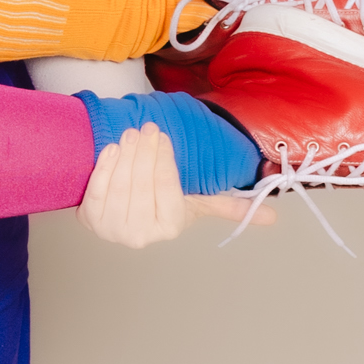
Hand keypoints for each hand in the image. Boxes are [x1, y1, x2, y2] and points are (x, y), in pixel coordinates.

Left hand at [75, 122, 276, 246]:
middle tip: (148, 127)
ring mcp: (113, 230)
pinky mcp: (90, 221)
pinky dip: (104, 167)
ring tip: (131, 133)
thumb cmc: (162, 203)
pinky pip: (97, 190)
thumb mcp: (195, 204)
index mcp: (170, 227)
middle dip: (144, 153)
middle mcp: (141, 235)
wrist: (123, 213)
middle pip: (142, 186)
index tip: (163, 136)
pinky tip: (112, 148)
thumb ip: (229, 207)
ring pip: (120, 185)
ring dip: (125, 155)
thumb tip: (274, 219)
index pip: (167, 188)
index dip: (163, 160)